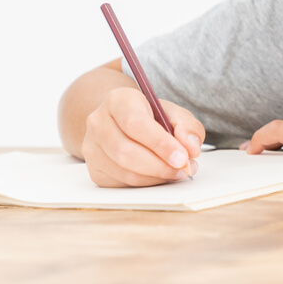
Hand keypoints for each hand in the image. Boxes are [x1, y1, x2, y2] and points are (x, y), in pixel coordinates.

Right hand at [80, 86, 204, 186]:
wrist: (122, 123)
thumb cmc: (151, 117)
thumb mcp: (173, 113)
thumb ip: (187, 126)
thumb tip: (190, 148)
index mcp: (118, 100)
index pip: (135, 124)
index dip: (160, 143)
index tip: (183, 157)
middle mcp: (98, 122)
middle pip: (126, 152)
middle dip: (160, 165)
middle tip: (184, 168)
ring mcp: (92, 147)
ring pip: (124, 171)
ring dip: (156, 176)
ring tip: (177, 171)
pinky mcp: (95, 169)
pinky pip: (122, 183)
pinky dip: (147, 183)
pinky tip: (160, 175)